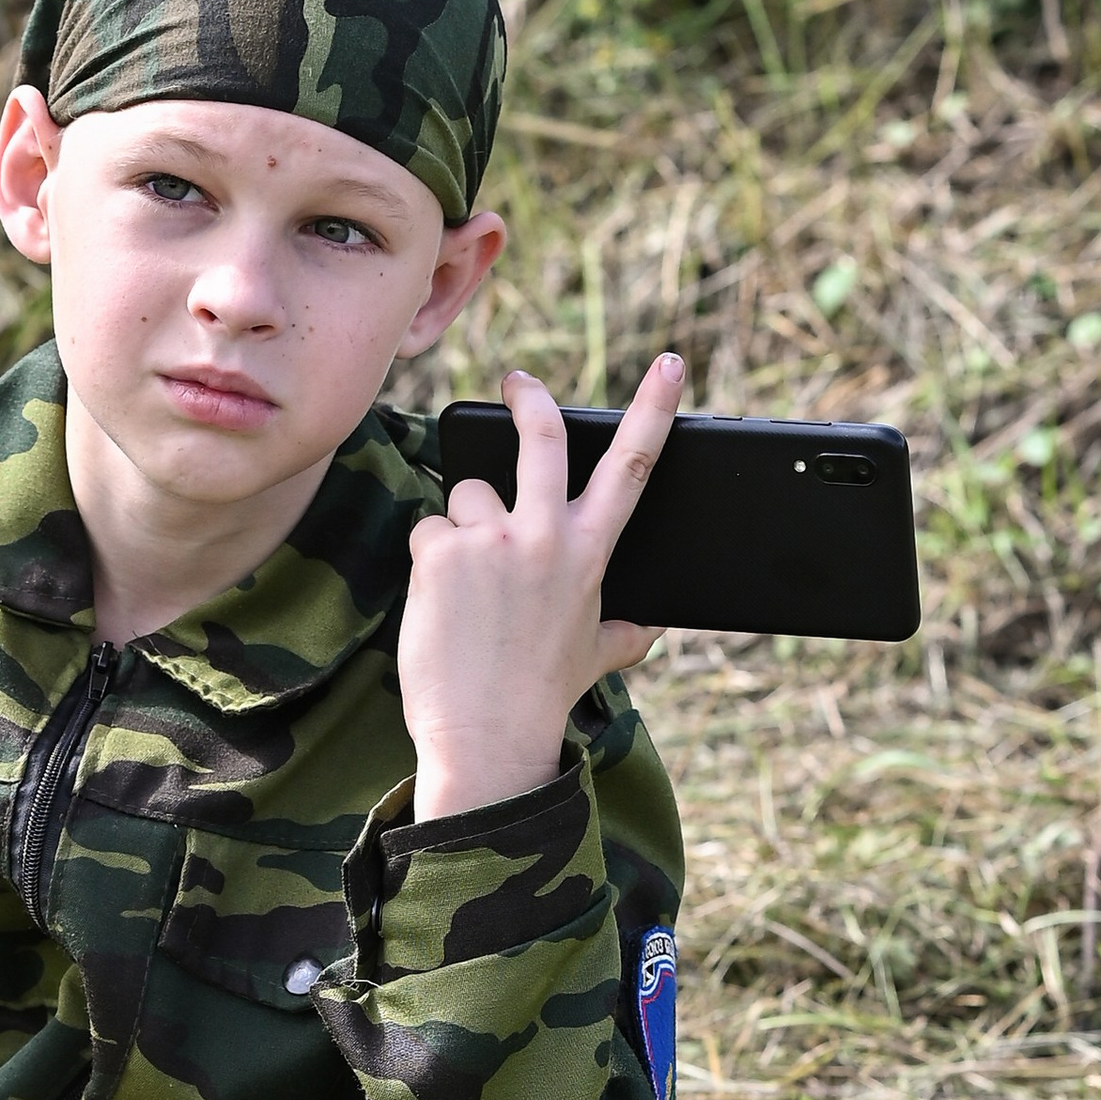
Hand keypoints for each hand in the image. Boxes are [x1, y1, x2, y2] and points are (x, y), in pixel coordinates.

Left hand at [401, 357, 684, 822]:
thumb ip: (626, 632)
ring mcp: (493, 540)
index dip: (653, 408)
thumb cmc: (539, 696)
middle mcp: (546, 536)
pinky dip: (430, 562)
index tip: (670, 364)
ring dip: (462, 530)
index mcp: (591, 552)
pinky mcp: (443, 552)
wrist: (486, 735)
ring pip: (468, 496)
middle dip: (529, 397)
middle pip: (541, 437)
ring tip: (468, 591)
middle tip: (516, 381)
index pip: (633, 466)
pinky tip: (441, 605)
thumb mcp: (595, 656)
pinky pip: (430, 532)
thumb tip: (652, 628)